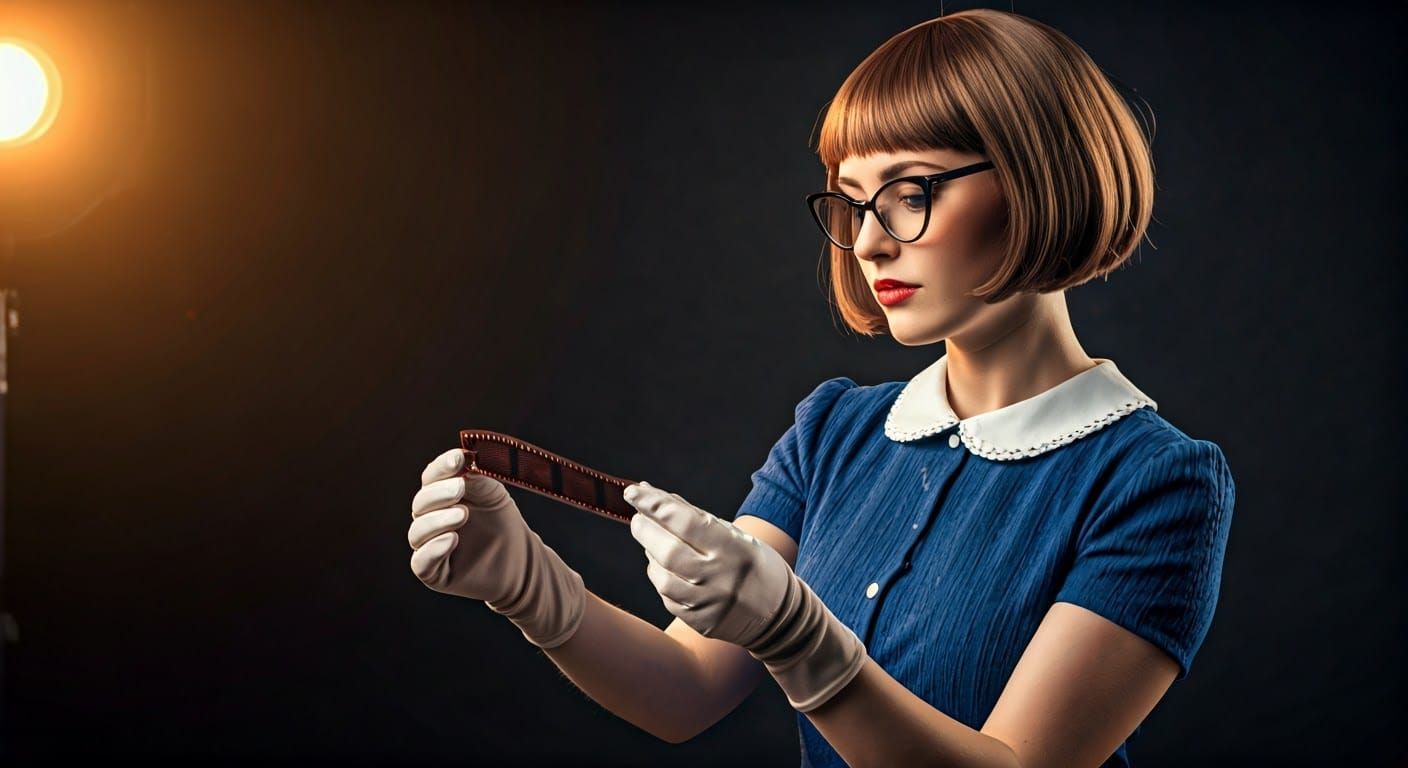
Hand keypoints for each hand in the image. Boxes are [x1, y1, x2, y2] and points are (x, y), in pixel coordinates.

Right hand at [408, 447, 586, 648]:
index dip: (442, 467)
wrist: (520, 560)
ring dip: (438, 520)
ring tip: (462, 514)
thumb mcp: (492, 493)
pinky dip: (435, 548)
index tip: (458, 459)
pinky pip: (422, 561)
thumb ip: (476, 476)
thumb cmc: (502, 523)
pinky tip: (453, 539)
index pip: (431, 478)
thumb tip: (463, 459)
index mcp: (441, 496)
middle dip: (439, 493)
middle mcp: (430, 519)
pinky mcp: (434, 572)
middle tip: (460, 488)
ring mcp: (430, 546)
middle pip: (421, 503)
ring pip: (418, 532)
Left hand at [623, 481, 868, 711]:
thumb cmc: (756, 565)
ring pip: (662, 576)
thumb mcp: (737, 536)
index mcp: (734, 549)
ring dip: (651, 555)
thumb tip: (657, 498)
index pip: (686, 522)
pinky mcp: (701, 623)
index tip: (634, 492)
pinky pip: (668, 598)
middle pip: (668, 550)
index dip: (655, 505)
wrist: (780, 617)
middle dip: (646, 529)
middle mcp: (721, 579)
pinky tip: (667, 568)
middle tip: (637, 518)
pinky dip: (662, 579)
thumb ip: (697, 518)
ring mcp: (709, 605)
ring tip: (654, 543)